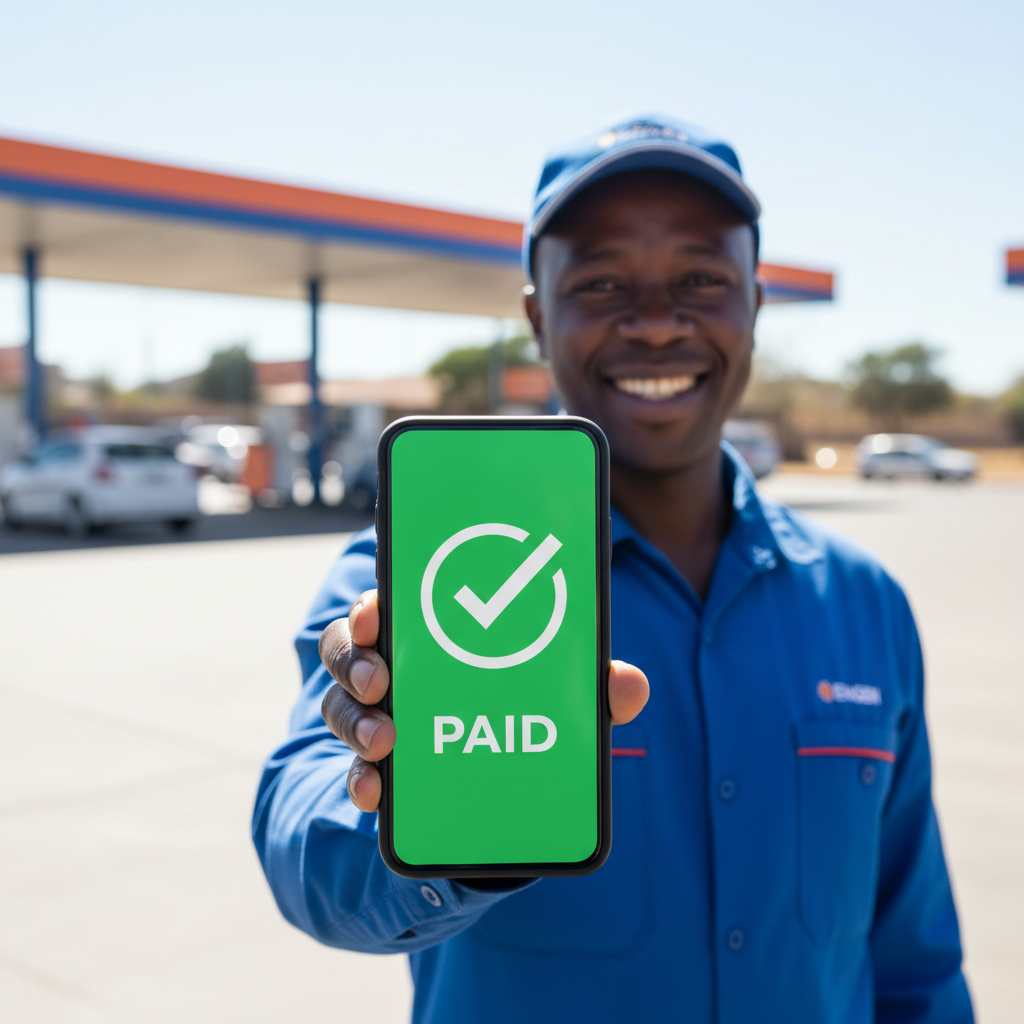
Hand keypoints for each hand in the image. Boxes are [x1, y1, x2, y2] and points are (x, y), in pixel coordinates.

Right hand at [320, 590, 649, 811]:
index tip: (375, 612)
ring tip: (384, 742)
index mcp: (432, 628)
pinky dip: (361, 781)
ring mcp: (380, 715)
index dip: (373, 602)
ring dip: (356, 721)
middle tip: (382, 681)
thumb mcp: (566, 694)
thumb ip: (594, 687)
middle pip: (349, 647)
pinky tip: (375, 795)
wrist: (506, 780)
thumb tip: (630, 686)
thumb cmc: (530, 705)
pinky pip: (356, 770)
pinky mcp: (380, 767)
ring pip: (342, 705)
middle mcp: (394, 665)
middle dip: (356, 659)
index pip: (389, 600)